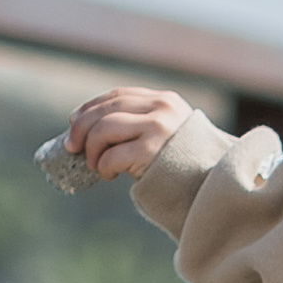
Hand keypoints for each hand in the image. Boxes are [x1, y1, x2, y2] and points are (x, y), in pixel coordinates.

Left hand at [62, 86, 190, 181]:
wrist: (210, 187)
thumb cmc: (184, 165)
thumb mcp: (168, 133)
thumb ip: (142, 123)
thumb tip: (89, 128)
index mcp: (164, 100)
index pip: (118, 96)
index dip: (91, 107)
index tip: (74, 122)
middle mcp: (161, 109)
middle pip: (106, 110)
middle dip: (81, 128)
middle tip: (72, 146)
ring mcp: (158, 129)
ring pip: (104, 130)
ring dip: (92, 150)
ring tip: (95, 165)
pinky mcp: (152, 152)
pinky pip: (112, 156)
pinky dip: (103, 167)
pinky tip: (108, 175)